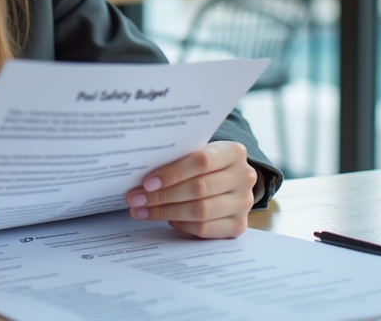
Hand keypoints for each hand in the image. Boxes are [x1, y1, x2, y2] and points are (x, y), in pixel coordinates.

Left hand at [124, 141, 256, 238]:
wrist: (231, 180)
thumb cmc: (206, 165)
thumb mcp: (197, 153)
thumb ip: (178, 159)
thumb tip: (142, 178)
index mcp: (234, 152)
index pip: (201, 161)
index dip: (172, 173)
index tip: (146, 182)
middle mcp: (244, 177)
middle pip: (198, 189)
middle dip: (162, 196)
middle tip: (136, 199)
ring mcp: (244, 203)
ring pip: (200, 211)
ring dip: (166, 212)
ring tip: (143, 211)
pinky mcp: (238, 225)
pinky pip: (205, 229)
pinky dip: (182, 225)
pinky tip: (167, 219)